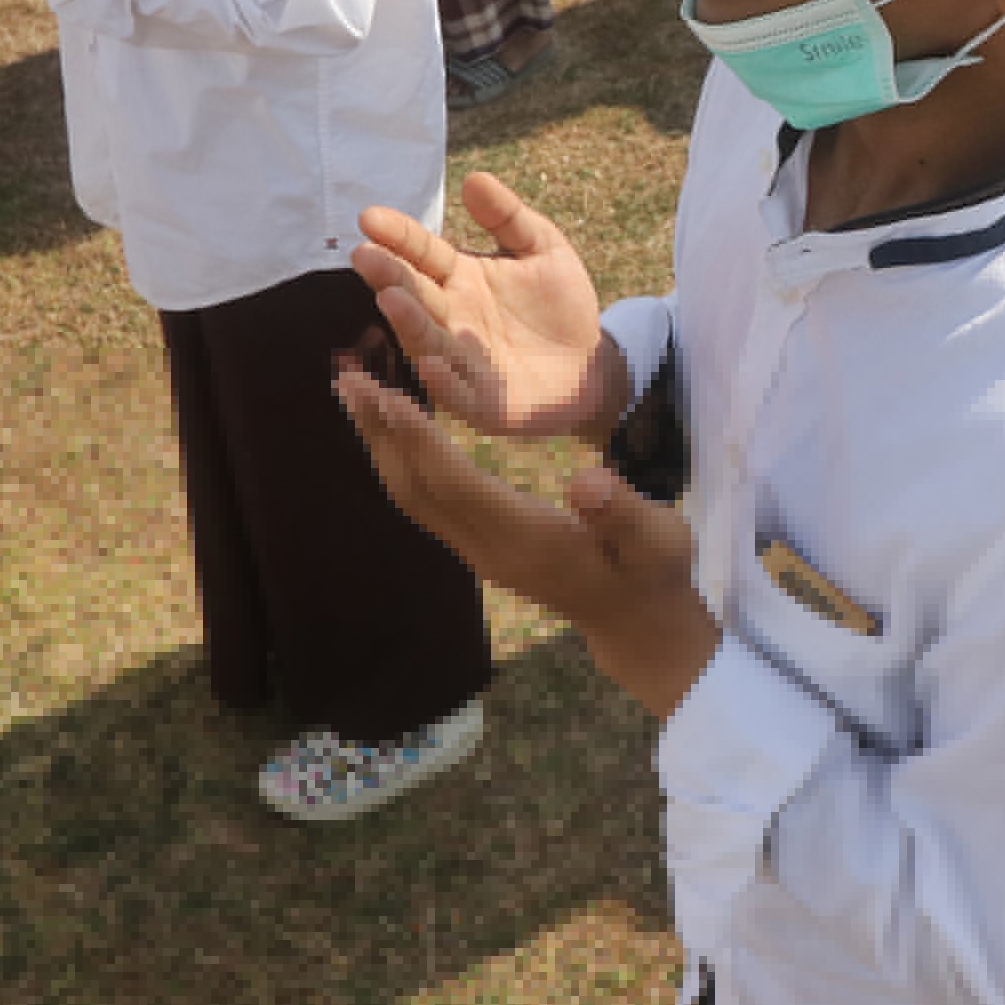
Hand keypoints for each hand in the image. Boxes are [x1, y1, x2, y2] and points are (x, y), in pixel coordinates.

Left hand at [331, 371, 718, 718]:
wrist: (636, 623)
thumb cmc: (651, 573)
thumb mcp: (657, 540)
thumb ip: (623, 513)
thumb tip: (587, 480)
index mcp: (527, 540)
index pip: (458, 487)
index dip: (422, 441)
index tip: (390, 396)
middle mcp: (489, 548)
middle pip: (417, 490)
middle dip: (380, 435)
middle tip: (346, 380)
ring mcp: (480, 550)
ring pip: (414, 496)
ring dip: (380, 444)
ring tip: (352, 393)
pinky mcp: (480, 544)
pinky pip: (427, 499)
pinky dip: (401, 457)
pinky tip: (391, 427)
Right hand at [350, 170, 624, 440]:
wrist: (591, 365)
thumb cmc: (561, 305)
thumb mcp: (544, 249)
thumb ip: (509, 217)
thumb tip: (473, 178)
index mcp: (460, 276)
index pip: (422, 252)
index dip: (398, 235)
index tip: (370, 216)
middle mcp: (451, 316)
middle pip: (414, 293)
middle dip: (389, 275)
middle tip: (364, 254)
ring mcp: (460, 358)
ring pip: (425, 339)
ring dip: (407, 321)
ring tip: (390, 297)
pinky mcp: (478, 400)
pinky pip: (455, 390)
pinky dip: (442, 378)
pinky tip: (430, 360)